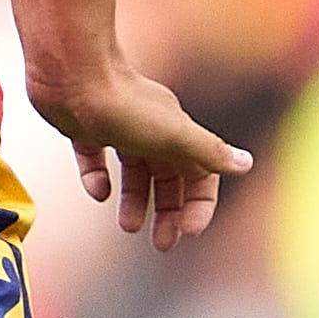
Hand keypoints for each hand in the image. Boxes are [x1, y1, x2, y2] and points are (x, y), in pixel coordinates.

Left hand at [35, 68, 254, 254]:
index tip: (189, 231)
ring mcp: (117, 128)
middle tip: (161, 243)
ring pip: (133, 171)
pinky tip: (99, 191)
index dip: (199, 203)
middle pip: (168, 177)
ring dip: (135, 200)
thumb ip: (209, 152)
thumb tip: (248, 164)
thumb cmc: (123, 104)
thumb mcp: (173, 134)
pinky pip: (94, 159)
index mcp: (177, 132)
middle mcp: (151, 129)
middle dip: (168, 211)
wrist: (71, 73)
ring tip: (128, 227)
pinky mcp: (84, 127)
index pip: (199, 174)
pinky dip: (97, 178)